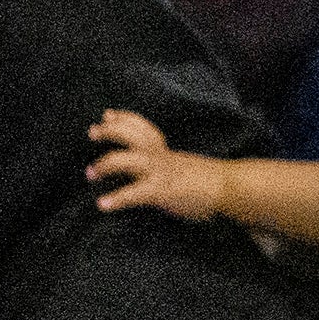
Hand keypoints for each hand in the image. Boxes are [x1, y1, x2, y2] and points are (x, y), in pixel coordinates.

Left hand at [86, 109, 220, 217]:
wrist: (228, 187)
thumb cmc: (205, 181)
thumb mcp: (181, 166)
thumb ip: (164, 166)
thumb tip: (149, 173)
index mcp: (165, 151)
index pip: (142, 127)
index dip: (124, 119)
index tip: (108, 114)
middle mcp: (160, 156)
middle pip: (131, 134)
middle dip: (110, 131)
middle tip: (93, 132)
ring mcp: (160, 171)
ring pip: (127, 159)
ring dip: (105, 164)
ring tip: (90, 173)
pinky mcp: (162, 190)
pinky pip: (134, 193)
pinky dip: (117, 198)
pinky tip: (103, 204)